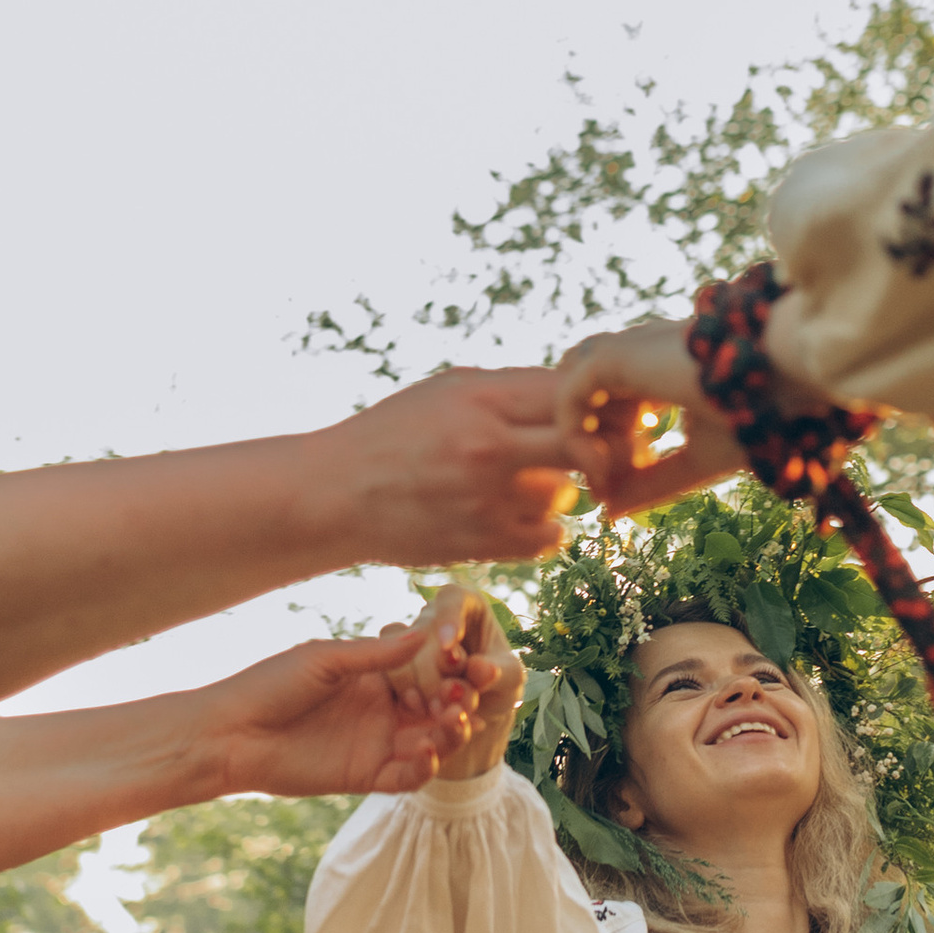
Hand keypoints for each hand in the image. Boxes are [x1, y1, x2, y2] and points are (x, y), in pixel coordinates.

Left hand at [190, 622, 503, 801]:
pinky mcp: (366, 776)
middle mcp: (382, 710)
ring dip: (449, 733)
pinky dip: (425, 767)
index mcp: (375, 676)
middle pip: (436, 708)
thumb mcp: (325, 660)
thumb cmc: (271, 685)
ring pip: (431, 742)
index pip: (425, 672)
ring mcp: (377, 744)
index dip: (446, 671)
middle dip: (455, 703)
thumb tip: (427, 635)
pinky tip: (426, 751)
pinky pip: (408, 776)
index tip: (459, 666)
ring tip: (451, 723)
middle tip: (460, 699)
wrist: (231, 733)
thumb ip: (376, 654)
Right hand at [334, 366, 579, 564]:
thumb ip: (513, 388)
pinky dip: (543, 529)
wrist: (336, 493)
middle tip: (589, 454)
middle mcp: (489, 447)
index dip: (595, 404)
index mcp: (483, 398)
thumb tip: (583, 391)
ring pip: (566, 495)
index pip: (573, 395)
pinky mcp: (481, 544)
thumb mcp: (449, 389)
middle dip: (597, 450)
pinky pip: (548, 537)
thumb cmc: (396, 432)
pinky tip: (517, 515)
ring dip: (556, 492)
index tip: (592, 414)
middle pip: (587, 447)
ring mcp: (486, 499)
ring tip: (521, 484)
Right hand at [391, 584, 527, 779]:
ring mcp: (407, 636)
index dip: (448, 619)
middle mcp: (433, 614)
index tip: (448, 647)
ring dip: (419, 688)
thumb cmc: (499, 682)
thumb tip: (481, 669)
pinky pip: (386, 672)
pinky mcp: (389, 661)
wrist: (478, 707)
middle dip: (437, 673)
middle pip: (423, 635)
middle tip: (452, 700)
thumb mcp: (511, 679)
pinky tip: (420, 710)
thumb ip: (500, 673)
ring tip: (439, 710)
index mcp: (466, 603)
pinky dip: (403, 694)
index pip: (453, 599)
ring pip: (399, 656)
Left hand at [553, 324, 743, 518]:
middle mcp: (639, 349)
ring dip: (578, 441)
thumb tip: (608, 511)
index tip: (617, 485)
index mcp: (660, 366)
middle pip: (583, 393)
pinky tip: (599, 468)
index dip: (605, 443)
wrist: (786, 380)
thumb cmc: (757, 415)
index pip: (607, 396)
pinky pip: (569, 397)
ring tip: (604, 477)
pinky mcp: (615, 356)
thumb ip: (650, 483)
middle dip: (585, 440)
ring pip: (569, 393)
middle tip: (605, 482)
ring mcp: (626, 349)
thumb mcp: (696, 461)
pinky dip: (574, 437)